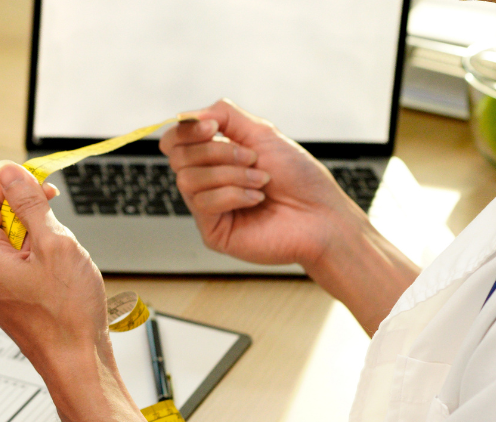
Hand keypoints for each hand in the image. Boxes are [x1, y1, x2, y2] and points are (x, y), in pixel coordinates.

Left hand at [0, 162, 106, 370]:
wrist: (77, 363)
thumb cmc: (68, 315)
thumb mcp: (54, 242)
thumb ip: (28, 201)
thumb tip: (8, 170)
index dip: (12, 184)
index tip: (42, 188)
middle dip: (27, 210)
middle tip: (57, 220)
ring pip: (8, 238)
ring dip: (36, 234)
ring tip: (60, 257)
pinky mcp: (4, 296)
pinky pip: (15, 260)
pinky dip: (37, 255)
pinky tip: (58, 271)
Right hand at [159, 99, 363, 269]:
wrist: (320, 214)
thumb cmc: (298, 177)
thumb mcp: (262, 133)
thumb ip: (225, 115)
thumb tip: (188, 116)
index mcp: (213, 158)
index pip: (175, 141)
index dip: (186, 130)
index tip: (213, 127)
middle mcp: (206, 182)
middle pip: (178, 157)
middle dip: (217, 152)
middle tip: (252, 158)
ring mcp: (206, 208)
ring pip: (188, 179)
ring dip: (231, 174)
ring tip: (261, 181)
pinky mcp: (212, 232)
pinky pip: (204, 203)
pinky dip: (234, 195)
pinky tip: (257, 200)